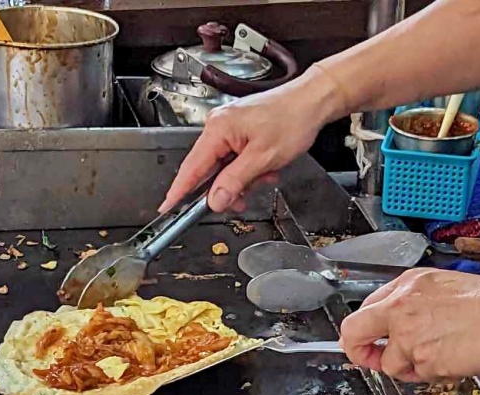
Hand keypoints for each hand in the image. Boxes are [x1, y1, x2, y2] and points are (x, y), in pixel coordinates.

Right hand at [158, 66, 345, 213]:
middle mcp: (218, 127)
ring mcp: (229, 129)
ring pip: (224, 170)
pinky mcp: (239, 133)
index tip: (167, 209)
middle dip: (228, 188)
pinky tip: (265, 168)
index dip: (179, 192)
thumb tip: (214, 200)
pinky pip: (234, 161)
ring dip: (243, 180)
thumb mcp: (263, 159)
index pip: (191, 168)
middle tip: (246, 196)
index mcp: (218, 129)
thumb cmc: (292, 119)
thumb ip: (234, 181)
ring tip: (265, 175)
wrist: (312, 101)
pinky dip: (248, 171)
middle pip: (208, 172)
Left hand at [339, 268, 479, 380]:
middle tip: (371, 359)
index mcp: (404, 287)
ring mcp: (410, 336)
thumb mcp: (440, 285)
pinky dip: (434, 374)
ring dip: (411, 366)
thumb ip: (408, 303)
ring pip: (392, 365)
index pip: (363, 312)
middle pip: (355, 336)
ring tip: (441, 354)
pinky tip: (454, 359)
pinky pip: (419, 376)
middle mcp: (400, 308)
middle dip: (360, 353)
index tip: (365, 342)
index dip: (361, 332)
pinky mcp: (425, 360)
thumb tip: (385, 324)